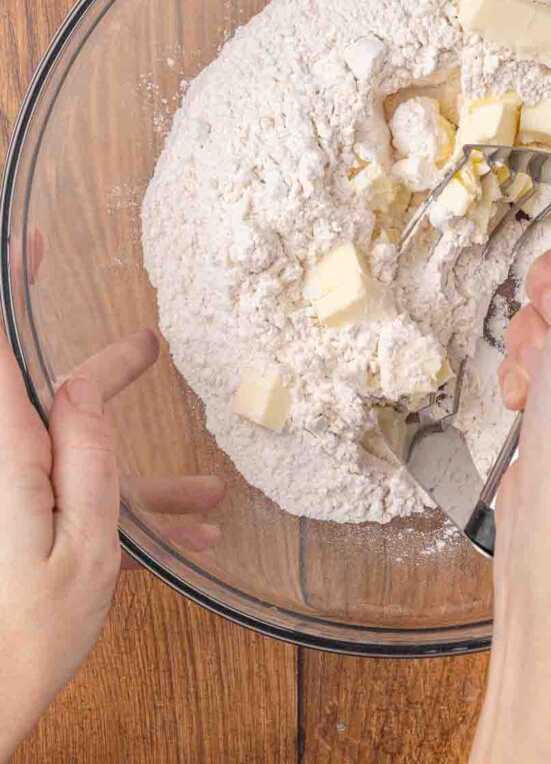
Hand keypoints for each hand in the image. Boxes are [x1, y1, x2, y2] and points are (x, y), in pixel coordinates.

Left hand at [0, 247, 225, 758]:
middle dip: (107, 376)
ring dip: (140, 469)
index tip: (28, 242)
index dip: (9, 288)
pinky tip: (187, 542)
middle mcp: (9, 462)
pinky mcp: (26, 521)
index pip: (0, 350)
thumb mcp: (83, 545)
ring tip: (204, 491)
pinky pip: (81, 496)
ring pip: (80, 452)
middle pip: (55, 395)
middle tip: (152, 347)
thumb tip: (84, 386)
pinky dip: (129, 511)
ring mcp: (18, 493)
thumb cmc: (28, 633)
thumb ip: (86, 460)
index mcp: (11, 453)